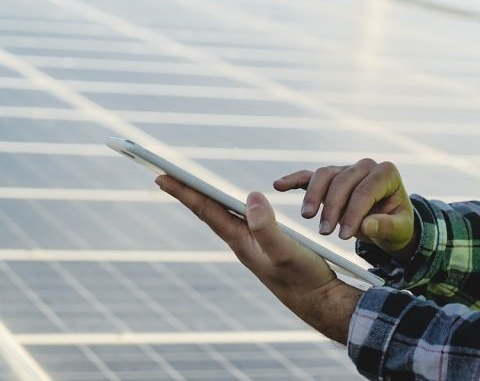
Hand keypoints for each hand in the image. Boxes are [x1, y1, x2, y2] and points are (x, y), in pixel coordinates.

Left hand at [155, 175, 358, 342]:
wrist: (318, 301)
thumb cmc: (303, 278)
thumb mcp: (285, 251)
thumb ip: (266, 226)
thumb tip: (251, 196)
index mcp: (241, 241)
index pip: (207, 210)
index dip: (185, 192)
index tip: (161, 177)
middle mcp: (242, 241)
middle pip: (209, 212)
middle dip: (188, 193)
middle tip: (166, 177)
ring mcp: (253, 245)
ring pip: (223, 216)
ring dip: (207, 200)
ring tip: (193, 188)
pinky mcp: (266, 245)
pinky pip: (241, 220)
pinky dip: (232, 207)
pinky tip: (239, 206)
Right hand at [274, 159, 415, 260]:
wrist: (389, 221)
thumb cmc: (396, 224)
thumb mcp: (399, 229)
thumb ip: (385, 226)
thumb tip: (367, 224)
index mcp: (386, 173)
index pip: (366, 190)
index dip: (353, 213)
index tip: (344, 237)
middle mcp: (366, 166)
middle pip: (343, 180)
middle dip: (332, 207)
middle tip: (325, 232)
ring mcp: (346, 169)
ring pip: (325, 175)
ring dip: (314, 196)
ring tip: (308, 217)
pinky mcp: (331, 178)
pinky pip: (310, 176)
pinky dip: (295, 179)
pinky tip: (279, 185)